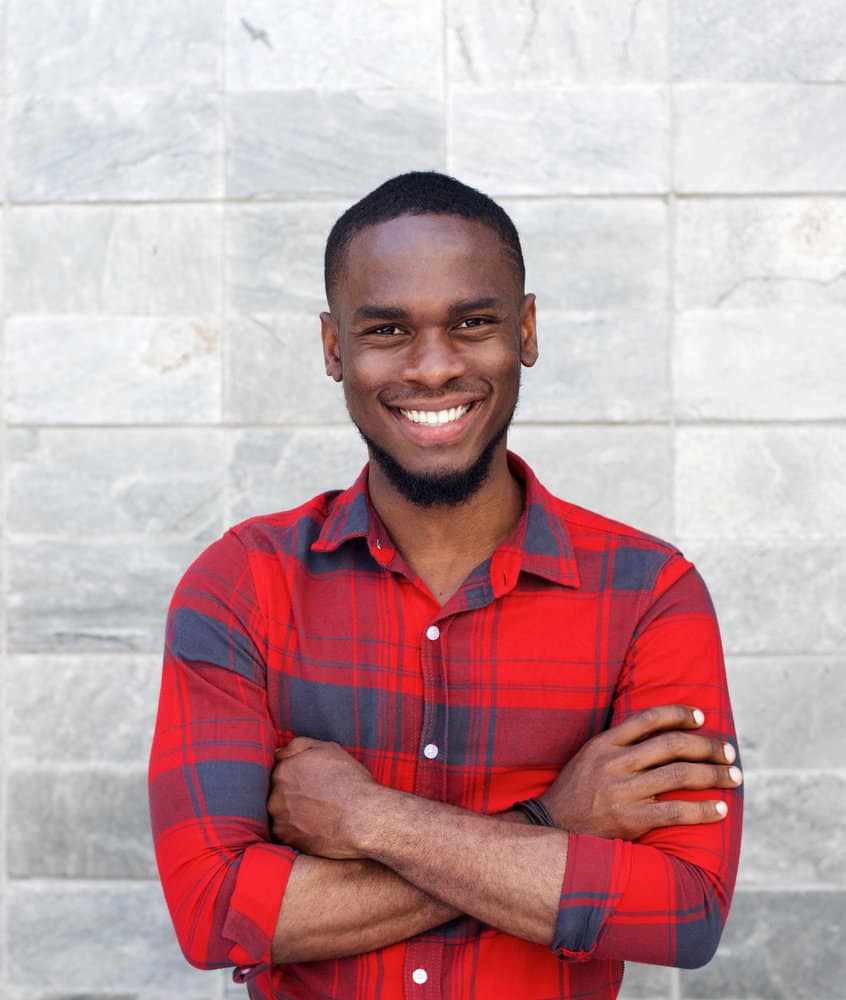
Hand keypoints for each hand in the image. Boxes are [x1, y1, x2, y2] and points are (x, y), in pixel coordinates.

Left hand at [268, 737, 377, 858]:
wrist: (363, 817)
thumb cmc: (350, 780)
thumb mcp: (328, 749)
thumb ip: (298, 746)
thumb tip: (278, 753)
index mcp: (283, 770)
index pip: (280, 770)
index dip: (296, 776)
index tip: (310, 782)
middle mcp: (275, 794)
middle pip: (278, 792)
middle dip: (292, 794)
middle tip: (315, 798)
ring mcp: (278, 818)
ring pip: (281, 812)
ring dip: (293, 813)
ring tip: (316, 814)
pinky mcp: (285, 839)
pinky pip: (286, 832)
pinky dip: (296, 830)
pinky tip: (314, 827)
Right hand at [538, 705, 741, 839]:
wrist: (551, 827)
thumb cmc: (576, 792)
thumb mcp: (588, 757)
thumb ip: (619, 745)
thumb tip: (661, 736)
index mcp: (604, 743)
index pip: (648, 719)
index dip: (679, 713)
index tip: (702, 717)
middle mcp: (614, 763)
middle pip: (671, 745)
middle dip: (707, 746)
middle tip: (729, 751)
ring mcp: (622, 791)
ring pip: (679, 775)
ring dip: (714, 774)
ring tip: (735, 776)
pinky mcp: (630, 820)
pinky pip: (675, 812)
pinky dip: (702, 810)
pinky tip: (720, 809)